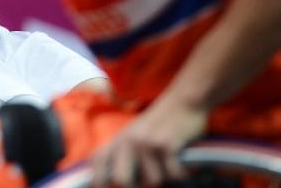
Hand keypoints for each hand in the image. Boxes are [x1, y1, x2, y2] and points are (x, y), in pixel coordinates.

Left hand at [91, 98, 206, 187]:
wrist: (182, 101)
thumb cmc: (159, 123)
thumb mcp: (135, 134)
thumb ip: (123, 153)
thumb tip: (117, 180)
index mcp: (118, 140)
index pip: (98, 163)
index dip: (97, 181)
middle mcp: (127, 142)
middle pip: (121, 181)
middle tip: (147, 183)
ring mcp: (145, 144)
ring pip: (153, 182)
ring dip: (164, 177)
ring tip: (168, 164)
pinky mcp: (164, 145)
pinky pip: (172, 175)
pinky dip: (180, 173)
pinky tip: (182, 163)